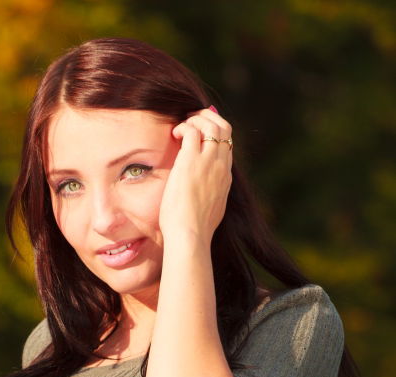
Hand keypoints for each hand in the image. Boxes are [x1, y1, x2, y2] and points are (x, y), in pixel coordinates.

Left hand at [158, 106, 232, 243]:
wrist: (191, 234)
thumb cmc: (194, 230)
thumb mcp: (210, 212)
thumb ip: (211, 199)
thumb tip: (204, 200)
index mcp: (225, 178)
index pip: (227, 146)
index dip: (215, 135)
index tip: (201, 135)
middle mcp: (220, 165)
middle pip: (224, 128)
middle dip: (208, 118)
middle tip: (192, 121)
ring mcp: (208, 161)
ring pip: (211, 124)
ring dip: (195, 120)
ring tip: (181, 126)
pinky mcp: (191, 160)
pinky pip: (191, 131)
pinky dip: (183, 127)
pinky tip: (174, 135)